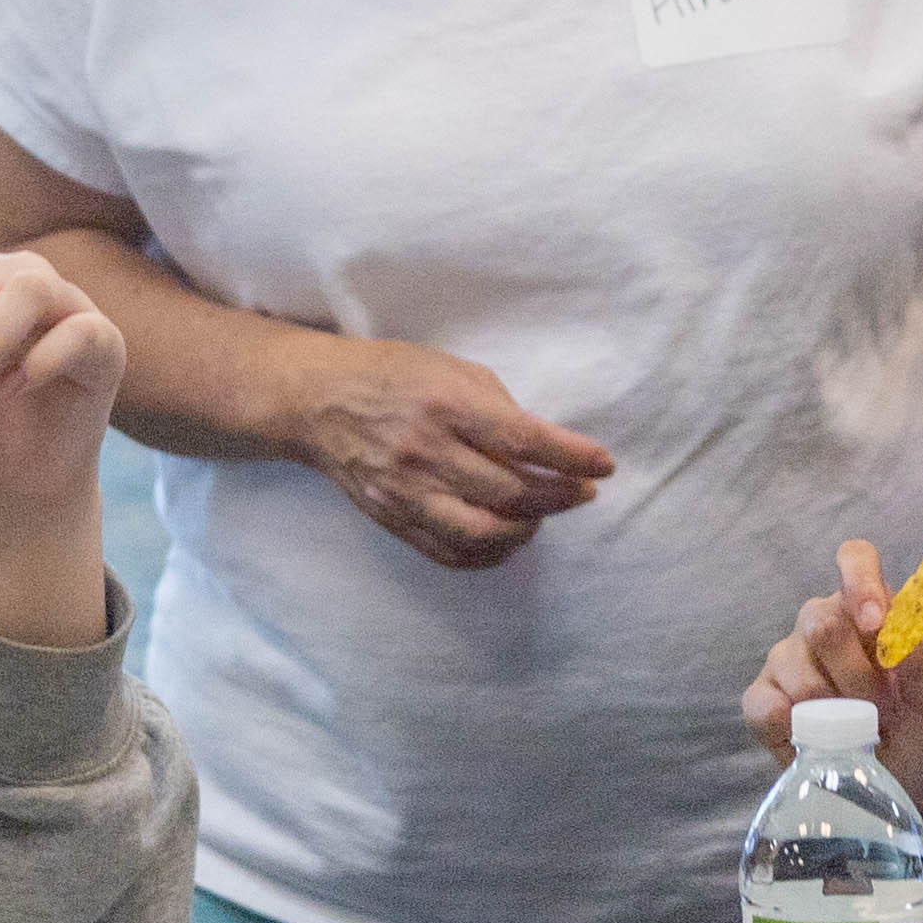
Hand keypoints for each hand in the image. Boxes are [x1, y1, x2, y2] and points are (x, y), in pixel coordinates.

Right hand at [279, 334, 614, 570]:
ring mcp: (407, 491)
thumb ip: (498, 407)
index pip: (523, 439)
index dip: (571, 457)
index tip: (604, 465)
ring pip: (482, 533)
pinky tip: (508, 538)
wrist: (318, 401)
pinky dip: (489, 554)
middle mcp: (426, 451)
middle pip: (510, 492)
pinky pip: (450, 553)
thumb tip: (543, 448)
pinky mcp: (393, 518)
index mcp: (446, 404)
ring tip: (542, 516)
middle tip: (580, 491)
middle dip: (559, 496)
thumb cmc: (393, 375)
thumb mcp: (451, 368)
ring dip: (526, 530)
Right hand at [742, 539, 922, 810]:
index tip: (875, 624)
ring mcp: (788, 662)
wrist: (905, 780)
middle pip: (818, 619)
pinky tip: (807, 737)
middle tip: (879, 709)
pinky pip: (761, 703)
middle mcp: (822, 626)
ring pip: (793, 665)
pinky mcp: (763, 701)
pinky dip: (786, 723)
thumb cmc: (922, 724)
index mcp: (866, 609)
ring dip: (831, 708)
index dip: (861, 582)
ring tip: (855, 732)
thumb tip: (899, 640)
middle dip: (854, 674)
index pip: (855, 560)